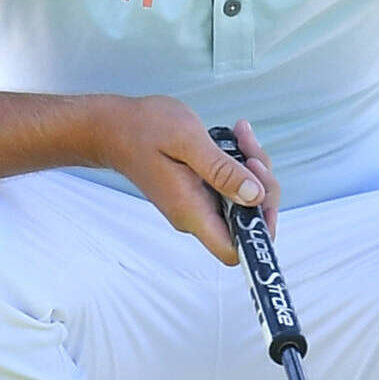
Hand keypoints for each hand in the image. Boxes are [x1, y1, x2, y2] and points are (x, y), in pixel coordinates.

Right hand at [94, 97, 278, 262]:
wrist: (115, 128)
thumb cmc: (142, 130)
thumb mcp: (187, 141)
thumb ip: (221, 170)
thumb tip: (254, 195)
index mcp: (191, 211)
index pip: (234, 251)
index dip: (259, 231)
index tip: (263, 195)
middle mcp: (196, 215)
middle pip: (247, 222)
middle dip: (261, 186)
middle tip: (250, 152)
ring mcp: (198, 205)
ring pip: (244, 200)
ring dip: (253, 168)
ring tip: (241, 136)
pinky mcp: (200, 191)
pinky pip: (232, 186)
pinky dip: (241, 163)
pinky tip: (235, 139)